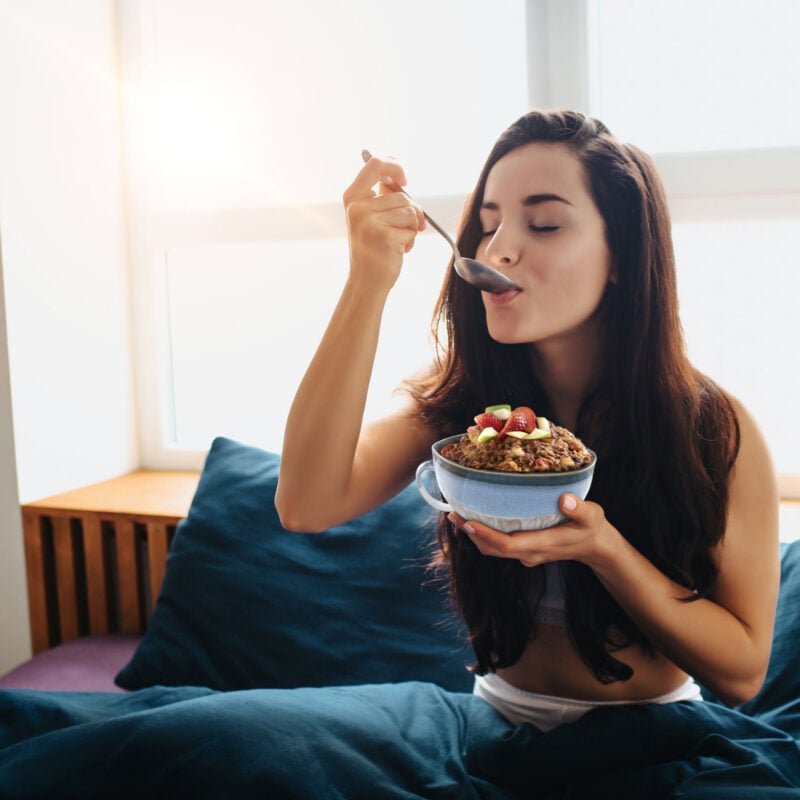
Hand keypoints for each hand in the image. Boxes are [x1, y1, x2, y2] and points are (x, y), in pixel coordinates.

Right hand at [343, 154, 425, 291]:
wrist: (366, 281)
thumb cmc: (372, 249)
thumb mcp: (369, 218)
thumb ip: (380, 197)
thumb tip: (397, 178)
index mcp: (353, 197)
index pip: (376, 164)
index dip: (395, 166)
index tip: (405, 181)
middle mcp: (358, 208)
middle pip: (401, 195)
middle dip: (413, 212)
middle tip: (408, 228)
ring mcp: (370, 222)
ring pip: (410, 211)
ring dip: (412, 228)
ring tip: (399, 241)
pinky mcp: (385, 237)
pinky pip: (412, 229)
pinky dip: (411, 240)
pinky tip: (399, 250)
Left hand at [448, 494, 619, 570]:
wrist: (595, 546)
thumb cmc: (592, 528)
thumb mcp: (592, 516)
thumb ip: (580, 509)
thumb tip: (565, 499)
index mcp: (542, 544)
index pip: (506, 544)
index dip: (485, 535)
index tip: (467, 522)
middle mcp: (530, 553)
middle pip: (493, 549)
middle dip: (472, 533)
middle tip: (453, 514)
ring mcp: (526, 554)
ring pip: (494, 550)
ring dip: (475, 535)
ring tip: (458, 516)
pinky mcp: (525, 551)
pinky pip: (499, 546)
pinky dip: (485, 535)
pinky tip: (477, 519)